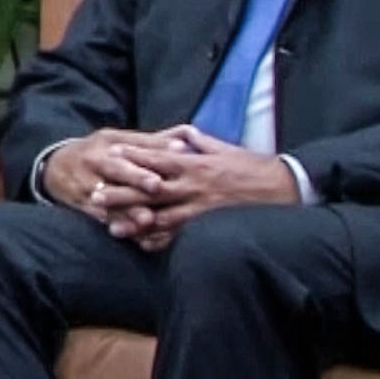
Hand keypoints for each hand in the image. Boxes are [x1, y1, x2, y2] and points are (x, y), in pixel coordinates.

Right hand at [42, 128, 187, 218]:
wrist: (54, 169)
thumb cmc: (96, 153)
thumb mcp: (116, 140)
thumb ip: (149, 143)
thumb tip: (183, 143)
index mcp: (108, 143)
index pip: (133, 145)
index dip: (154, 150)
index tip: (176, 154)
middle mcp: (96, 162)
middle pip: (118, 169)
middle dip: (137, 177)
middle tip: (157, 185)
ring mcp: (88, 185)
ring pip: (110, 198)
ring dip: (128, 210)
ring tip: (146, 218)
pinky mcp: (84, 206)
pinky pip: (101, 218)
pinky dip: (119, 226)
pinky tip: (135, 236)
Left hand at [102, 125, 299, 250]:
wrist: (285, 188)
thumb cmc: (255, 167)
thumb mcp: (226, 148)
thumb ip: (201, 142)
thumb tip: (184, 133)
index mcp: (196, 163)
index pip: (157, 158)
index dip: (133, 157)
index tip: (110, 156)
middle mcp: (194, 186)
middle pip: (150, 190)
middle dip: (121, 193)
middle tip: (94, 196)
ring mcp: (201, 209)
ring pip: (161, 217)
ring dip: (135, 222)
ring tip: (111, 227)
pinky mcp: (210, 227)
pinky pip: (181, 236)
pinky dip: (162, 242)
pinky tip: (143, 246)